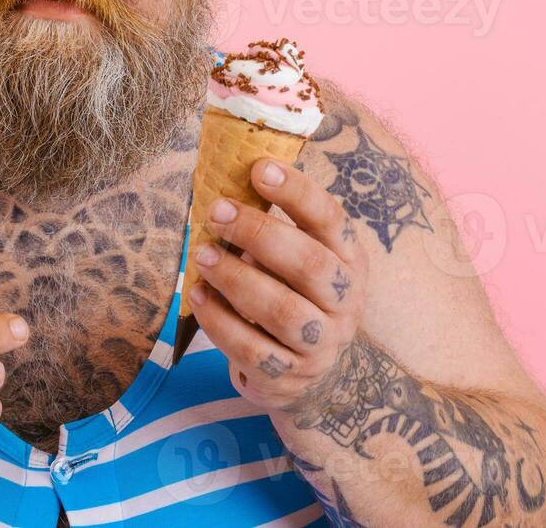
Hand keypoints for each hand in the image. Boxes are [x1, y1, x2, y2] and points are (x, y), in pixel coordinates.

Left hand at [187, 157, 368, 413]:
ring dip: (236, 279)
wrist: (317, 376)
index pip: (331, 220)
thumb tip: (224, 192)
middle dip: (259, 233)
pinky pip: (253, 350)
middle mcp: (344, 303)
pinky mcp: (290, 377)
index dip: (298, 192)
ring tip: (202, 256)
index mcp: (348, 261)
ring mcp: (321, 344)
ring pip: (283, 311)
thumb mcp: (300, 262)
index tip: (259, 168)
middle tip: (217, 212)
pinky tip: (197, 297)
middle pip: (311, 265)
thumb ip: (273, 232)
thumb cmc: (296, 297)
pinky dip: (219, 321)